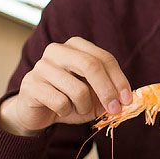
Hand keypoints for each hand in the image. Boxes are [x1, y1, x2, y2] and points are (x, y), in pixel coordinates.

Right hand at [0, 37, 132, 136]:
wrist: (38, 113)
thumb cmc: (70, 99)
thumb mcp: (95, 95)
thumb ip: (112, 93)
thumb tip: (129, 99)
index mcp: (76, 46)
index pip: (104, 58)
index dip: (119, 80)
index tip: (128, 100)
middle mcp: (57, 50)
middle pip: (91, 66)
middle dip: (107, 91)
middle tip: (114, 110)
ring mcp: (41, 66)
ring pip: (77, 89)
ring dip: (84, 106)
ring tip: (79, 108)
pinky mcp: (30, 84)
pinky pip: (60, 102)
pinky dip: (66, 112)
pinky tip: (61, 110)